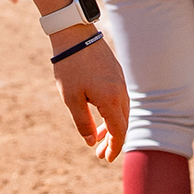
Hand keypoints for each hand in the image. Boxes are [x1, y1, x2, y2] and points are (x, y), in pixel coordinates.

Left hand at [49, 25, 127, 161]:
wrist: (74, 34)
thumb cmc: (70, 67)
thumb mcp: (71, 99)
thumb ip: (83, 122)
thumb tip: (91, 141)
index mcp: (111, 100)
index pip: (119, 131)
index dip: (114, 147)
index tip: (106, 158)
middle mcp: (120, 91)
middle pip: (123, 122)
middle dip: (112, 140)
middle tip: (99, 153)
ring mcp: (120, 80)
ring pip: (121, 110)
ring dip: (112, 126)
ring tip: (98, 137)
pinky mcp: (116, 72)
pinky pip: (119, 99)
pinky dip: (112, 112)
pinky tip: (100, 115)